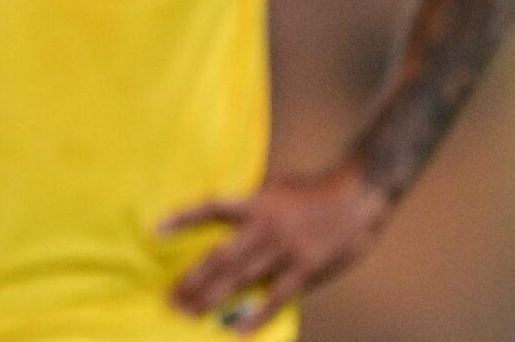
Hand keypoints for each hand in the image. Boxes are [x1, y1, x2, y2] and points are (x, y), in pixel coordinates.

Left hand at [160, 165, 392, 332]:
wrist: (359, 196)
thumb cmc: (315, 191)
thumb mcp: (277, 186)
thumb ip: (252, 202)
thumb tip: (226, 214)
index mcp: (256, 203)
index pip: (211, 208)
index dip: (183, 219)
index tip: (155, 231)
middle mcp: (265, 227)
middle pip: (220, 256)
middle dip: (192, 279)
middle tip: (170, 298)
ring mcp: (285, 250)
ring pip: (240, 278)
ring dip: (213, 297)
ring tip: (189, 313)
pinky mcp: (306, 270)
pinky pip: (276, 297)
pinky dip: (257, 315)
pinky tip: (237, 330)